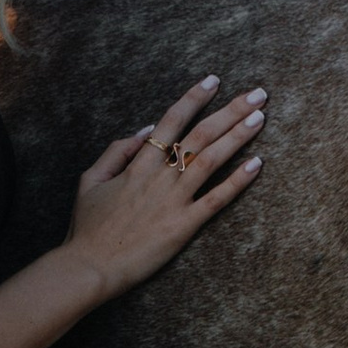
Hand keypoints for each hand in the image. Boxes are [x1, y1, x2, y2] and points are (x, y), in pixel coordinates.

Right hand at [63, 74, 264, 299]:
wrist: (89, 267)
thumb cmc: (87, 228)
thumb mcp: (90, 181)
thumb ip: (116, 152)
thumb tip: (145, 131)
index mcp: (137, 165)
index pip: (170, 121)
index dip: (193, 98)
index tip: (213, 81)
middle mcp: (158, 177)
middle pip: (199, 135)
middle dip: (230, 111)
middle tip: (257, 94)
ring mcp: (173, 201)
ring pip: (211, 160)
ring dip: (238, 136)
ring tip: (260, 117)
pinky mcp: (183, 226)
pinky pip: (215, 199)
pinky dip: (237, 181)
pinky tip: (257, 164)